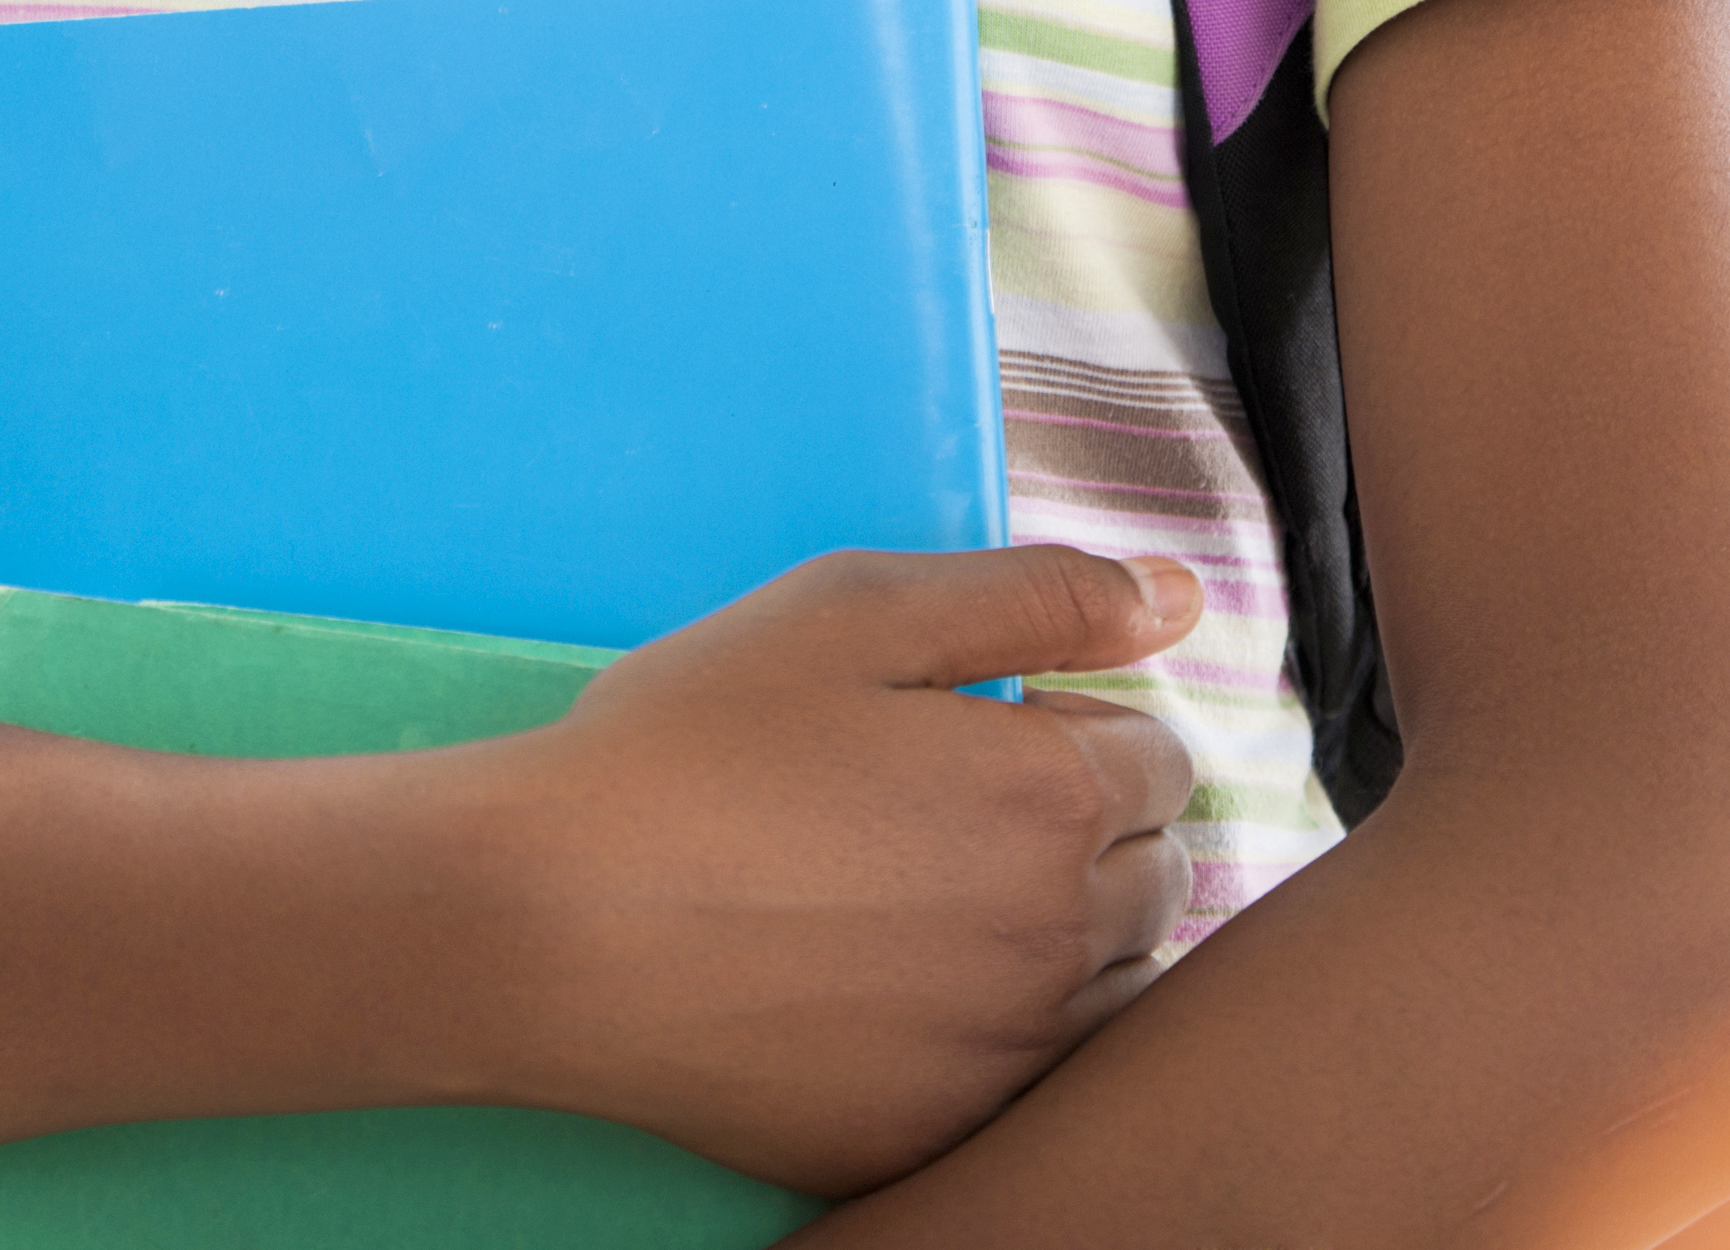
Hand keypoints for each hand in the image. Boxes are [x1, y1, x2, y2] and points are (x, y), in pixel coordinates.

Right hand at [457, 543, 1201, 1196]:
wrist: (548, 924)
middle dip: (1082, 835)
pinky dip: (989, 1040)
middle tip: (938, 815)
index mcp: (1053, 796)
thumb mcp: (854, 611)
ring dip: (1057, 943)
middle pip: (1154, 878)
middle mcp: (1059, 938)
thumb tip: (1181, 596)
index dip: (1070, 728)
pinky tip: (886, 996)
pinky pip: (1024, 1088)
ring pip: (1111, 993)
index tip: (971, 734)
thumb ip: (1038, 594)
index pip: (1158, 759)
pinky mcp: (933, 1134)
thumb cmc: (689, 748)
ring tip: (919, 905)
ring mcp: (1001, 1057)